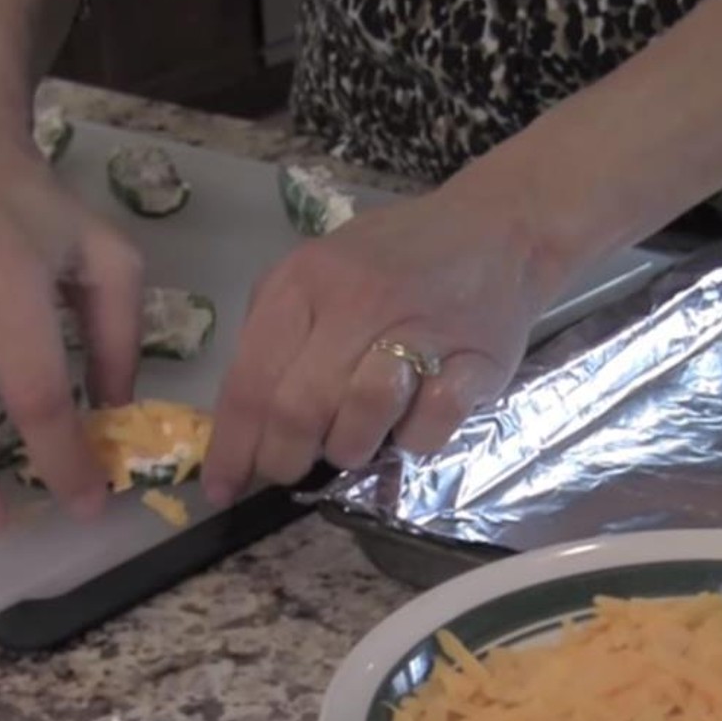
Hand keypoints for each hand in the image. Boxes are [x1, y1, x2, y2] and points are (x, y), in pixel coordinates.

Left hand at [202, 180, 557, 503]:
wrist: (499, 230)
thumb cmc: (393, 264)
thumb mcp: (316, 277)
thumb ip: (276, 338)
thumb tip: (241, 430)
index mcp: (303, 282)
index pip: (250, 382)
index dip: (232, 448)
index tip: (222, 490)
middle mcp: (356, 301)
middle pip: (297, 411)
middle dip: (285, 459)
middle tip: (292, 469)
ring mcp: (418, 329)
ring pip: (358, 423)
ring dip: (349, 449)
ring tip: (355, 439)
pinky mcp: (475, 360)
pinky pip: (426, 430)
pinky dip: (413, 441)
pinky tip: (413, 417)